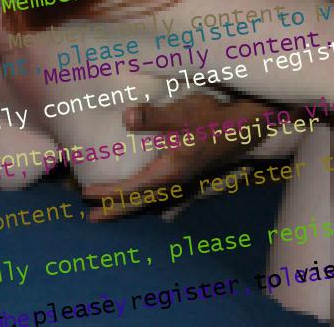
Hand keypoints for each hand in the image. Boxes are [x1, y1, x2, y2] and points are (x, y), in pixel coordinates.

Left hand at [82, 93, 271, 220]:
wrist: (246, 124)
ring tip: (110, 209)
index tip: (86, 193)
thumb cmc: (214, 118)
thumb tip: (126, 117)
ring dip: (129, 204)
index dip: (109, 192)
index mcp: (170, 171)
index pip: (132, 188)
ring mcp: (183, 179)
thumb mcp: (183, 113)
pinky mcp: (188, 172)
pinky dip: (145, 196)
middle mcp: (175, 180)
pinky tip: (144, 196)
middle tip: (92, 219)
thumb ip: (154, 117)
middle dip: (116, 209)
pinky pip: (160, 192)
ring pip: (150, 198)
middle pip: (140, 201)